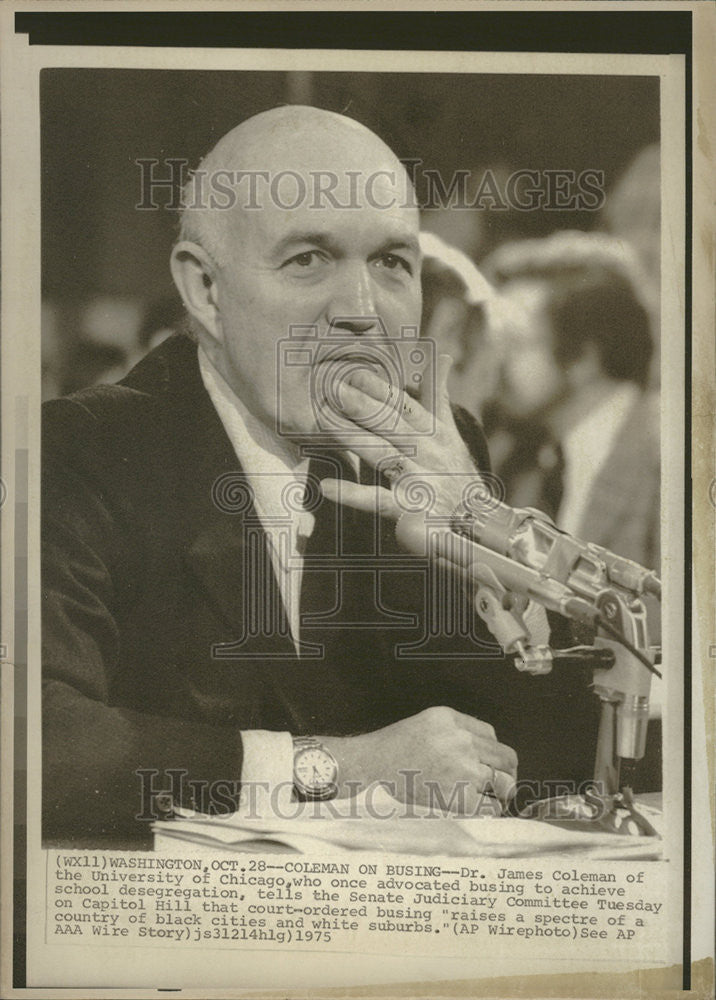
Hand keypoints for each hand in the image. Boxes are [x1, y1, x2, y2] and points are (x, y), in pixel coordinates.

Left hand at [317, 353, 479, 518]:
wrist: (477, 520)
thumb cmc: (455, 471)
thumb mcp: (450, 431)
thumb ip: (439, 395)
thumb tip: (443, 356)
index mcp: (434, 432)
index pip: (405, 406)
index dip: (380, 389)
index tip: (353, 373)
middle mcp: (427, 453)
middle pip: (392, 425)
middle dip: (363, 406)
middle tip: (333, 388)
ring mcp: (418, 480)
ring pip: (383, 454)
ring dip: (353, 437)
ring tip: (324, 421)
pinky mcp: (409, 509)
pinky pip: (378, 500)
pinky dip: (353, 494)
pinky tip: (327, 487)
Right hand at [321, 706, 517, 815]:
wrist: (370, 767)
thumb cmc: (393, 748)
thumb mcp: (426, 723)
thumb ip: (456, 728)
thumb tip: (485, 748)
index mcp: (452, 720)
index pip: (491, 735)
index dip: (492, 752)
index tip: (492, 763)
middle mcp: (461, 741)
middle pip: (505, 757)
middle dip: (507, 771)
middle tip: (502, 783)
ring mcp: (463, 770)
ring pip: (504, 782)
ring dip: (502, 791)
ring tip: (495, 797)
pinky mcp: (459, 797)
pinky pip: (491, 807)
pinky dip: (491, 810)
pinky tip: (481, 809)